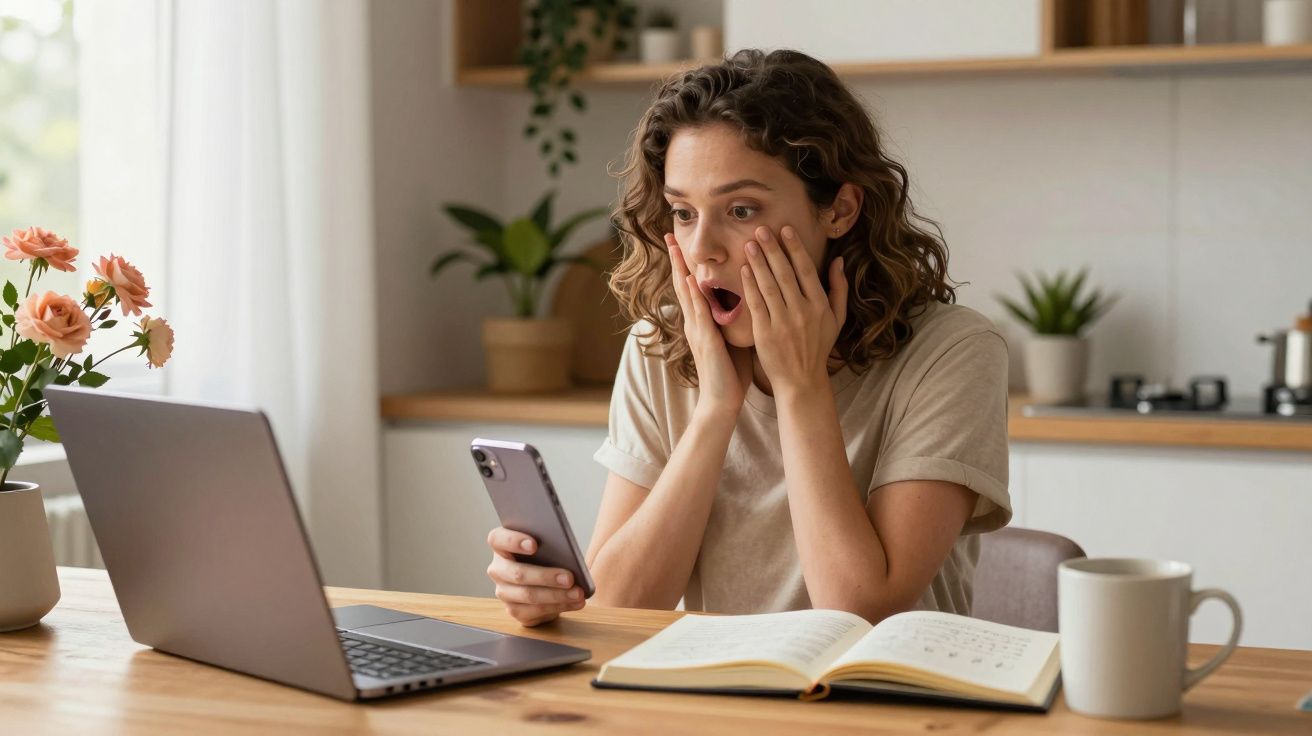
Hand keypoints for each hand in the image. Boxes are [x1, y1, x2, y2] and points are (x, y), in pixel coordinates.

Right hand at [486, 527, 586, 626]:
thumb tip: (566, 551)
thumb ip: (549, 542)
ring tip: (578, 593)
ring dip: (556, 595)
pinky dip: (559, 606)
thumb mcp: (547, 543)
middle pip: (517, 573)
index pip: (497, 539)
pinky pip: (536, 611)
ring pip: (528, 595)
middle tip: (570, 578)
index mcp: (500, 545)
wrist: (547, 578)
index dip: (514, 541)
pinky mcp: (515, 610)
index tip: (534, 545)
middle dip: (545, 577)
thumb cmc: (546, 553)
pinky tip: (576, 602)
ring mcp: (504, 592)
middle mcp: (498, 569)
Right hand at [666, 234, 752, 416]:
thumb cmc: (730, 373)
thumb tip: (745, 301)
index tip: (682, 244)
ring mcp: (696, 330)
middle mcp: (694, 323)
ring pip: (685, 292)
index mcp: (701, 322)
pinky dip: (692, 293)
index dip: (686, 265)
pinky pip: (697, 312)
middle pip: (682, 284)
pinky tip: (689, 277)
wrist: (721, 401)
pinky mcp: (704, 339)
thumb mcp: (731, 339)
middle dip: (676, 259)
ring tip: (673, 246)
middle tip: (669, 235)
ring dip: (679, 268)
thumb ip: (732, 320)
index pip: (692, 287)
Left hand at [740, 225, 847, 397]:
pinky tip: (744, 269)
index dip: (795, 248)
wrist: (801, 380)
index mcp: (820, 306)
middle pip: (785, 274)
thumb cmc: (818, 347)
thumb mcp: (836, 319)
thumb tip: (839, 260)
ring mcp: (783, 323)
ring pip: (769, 286)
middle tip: (761, 229)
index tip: (785, 230)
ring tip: (750, 244)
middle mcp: (803, 312)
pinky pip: (756, 304)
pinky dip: (750, 285)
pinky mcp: (765, 333)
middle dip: (772, 249)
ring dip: (758, 262)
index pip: (806, 270)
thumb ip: (839, 289)